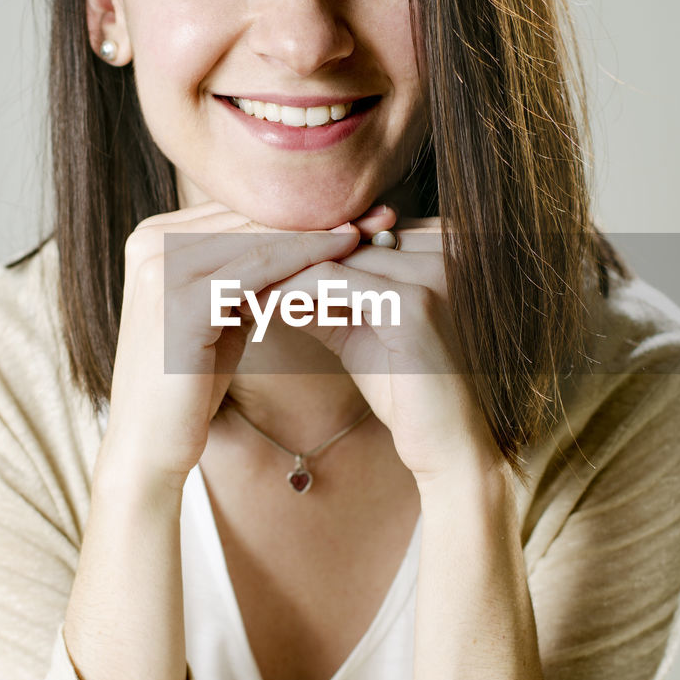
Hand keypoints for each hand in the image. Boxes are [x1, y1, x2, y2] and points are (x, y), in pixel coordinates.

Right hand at [94, 202, 365, 497]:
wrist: (150, 443)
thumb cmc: (190, 382)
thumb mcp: (219, 314)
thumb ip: (245, 274)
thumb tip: (300, 244)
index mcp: (153, 237)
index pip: (240, 212)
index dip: (299, 209)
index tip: (356, 208)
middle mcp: (149, 241)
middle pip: (250, 218)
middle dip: (316, 216)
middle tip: (377, 213)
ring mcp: (160, 267)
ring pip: (260, 238)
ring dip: (320, 234)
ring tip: (371, 233)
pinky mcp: (181, 299)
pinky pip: (259, 269)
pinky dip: (306, 261)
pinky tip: (344, 260)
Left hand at [246, 215, 504, 485]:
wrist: (451, 446)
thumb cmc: (408, 392)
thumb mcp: (360, 333)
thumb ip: (326, 300)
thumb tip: (273, 279)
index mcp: (433, 251)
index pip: (350, 232)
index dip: (296, 247)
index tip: (243, 261)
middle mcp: (441, 250)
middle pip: (340, 236)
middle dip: (281, 254)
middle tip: (228, 268)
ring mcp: (431, 273)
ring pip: (332, 255)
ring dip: (279, 270)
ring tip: (235, 287)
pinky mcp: (415, 303)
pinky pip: (334, 283)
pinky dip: (291, 291)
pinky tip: (258, 307)